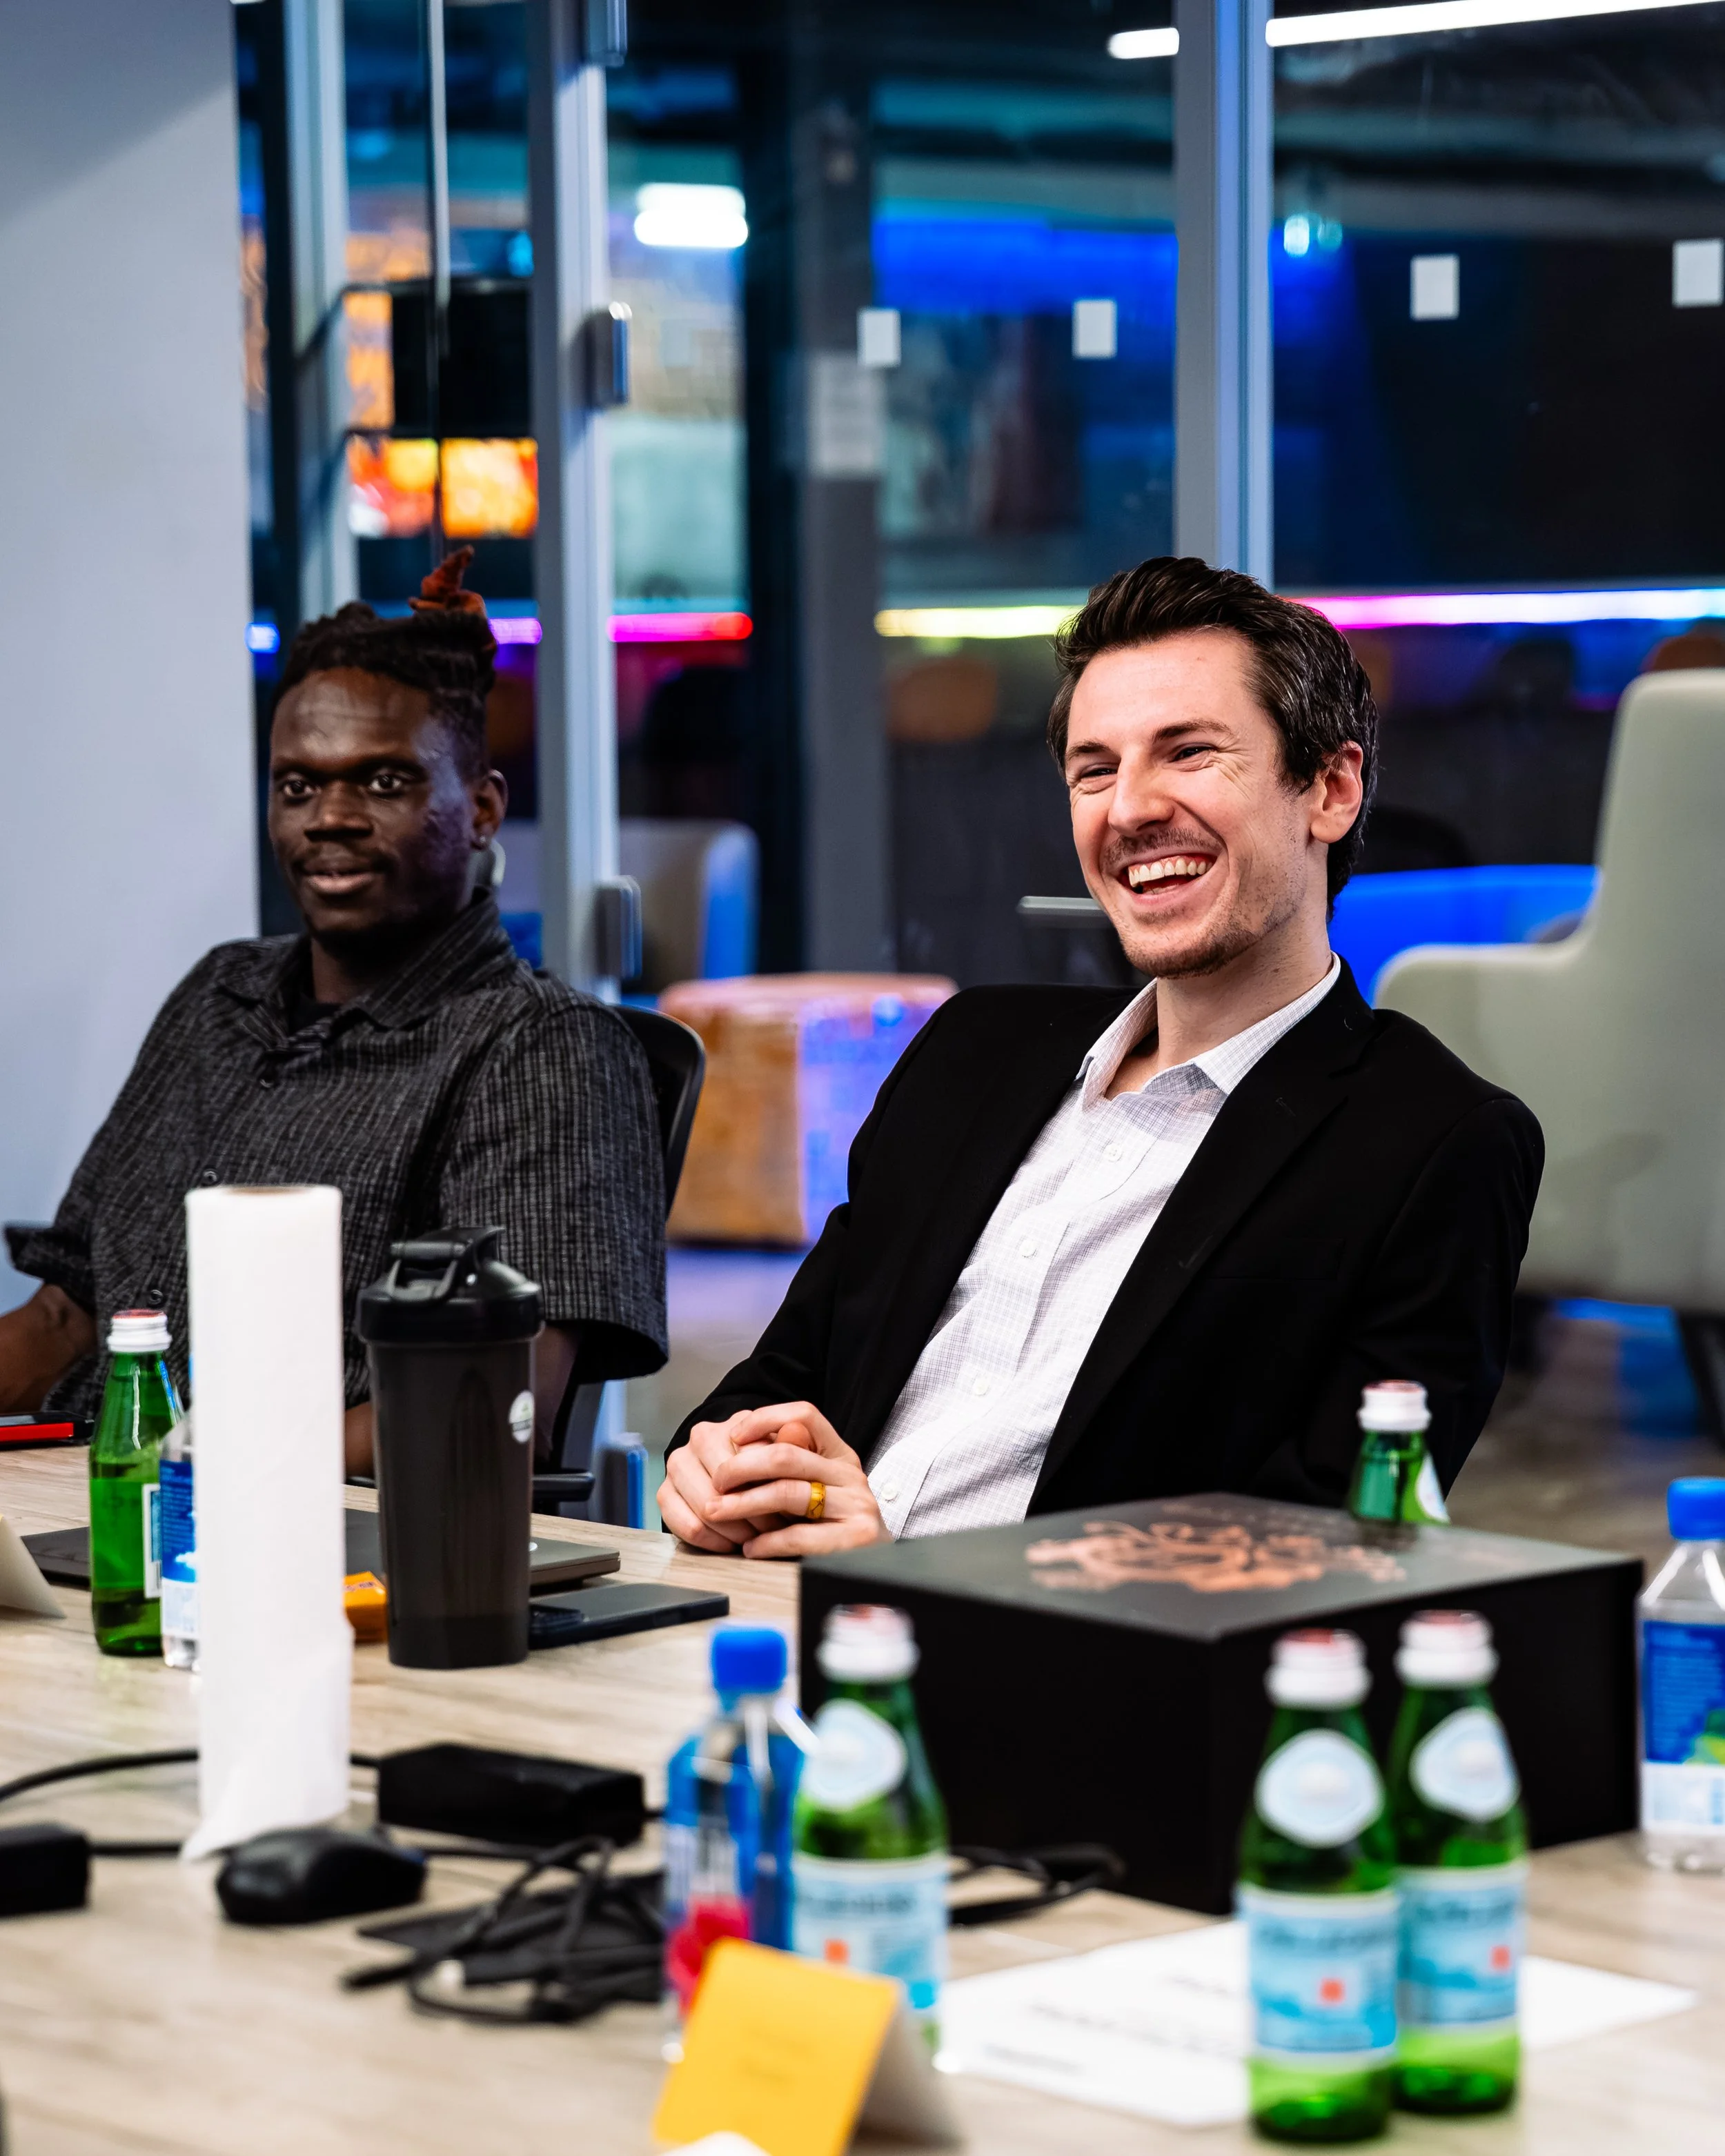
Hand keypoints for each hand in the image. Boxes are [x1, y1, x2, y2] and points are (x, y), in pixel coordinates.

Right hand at [658, 1410, 793, 1554]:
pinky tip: (729, 1544)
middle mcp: (698, 1439)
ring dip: (733, 1531)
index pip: (749, 1464)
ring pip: (705, 1510)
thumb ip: (792, 1441)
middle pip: (724, 1489)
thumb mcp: (784, 1451)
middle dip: (751, 1516)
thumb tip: (795, 1432)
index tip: (787, 1511)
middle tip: (771, 1532)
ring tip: (753, 1539)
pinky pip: (686, 1526)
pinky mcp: (664, 1492)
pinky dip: (711, 1541)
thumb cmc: (764, 1463)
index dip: (769, 1493)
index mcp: (730, 1426)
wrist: (734, 1468)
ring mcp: (677, 1465)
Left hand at [708, 1402, 888, 1559]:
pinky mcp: (856, 1539)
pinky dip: (767, 1542)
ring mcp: (857, 1506)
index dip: (766, 1418)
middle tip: (716, 1481)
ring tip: (717, 1512)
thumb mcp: (817, 1485)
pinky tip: (750, 1547)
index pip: (805, 1415)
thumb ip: (788, 1462)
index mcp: (840, 1454)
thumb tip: (741, 1440)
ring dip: (744, 1503)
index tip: (734, 1435)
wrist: (883, 1562)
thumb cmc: (836, 1523)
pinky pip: (800, 1536)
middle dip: (742, 1467)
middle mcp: (850, 1474)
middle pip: (786, 1456)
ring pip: (788, 1493)